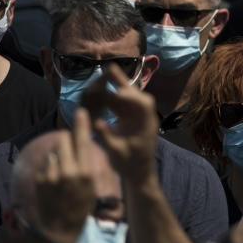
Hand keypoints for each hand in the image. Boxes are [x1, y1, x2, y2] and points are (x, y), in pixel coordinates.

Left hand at [34, 108, 96, 242]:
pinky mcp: (40, 180)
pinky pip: (46, 163)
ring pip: (54, 151)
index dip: (81, 124)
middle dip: (66, 140)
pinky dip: (51, 166)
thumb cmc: (82, 207)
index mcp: (85, 172)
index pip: (83, 141)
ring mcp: (52, 175)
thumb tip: (83, 145)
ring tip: (63, 168)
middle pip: (63, 141)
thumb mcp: (92, 186)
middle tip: (70, 145)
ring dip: (59, 154)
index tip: (80, 112)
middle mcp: (68, 171)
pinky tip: (54, 178)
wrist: (60, 229)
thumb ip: (87, 164)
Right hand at [91, 64, 158, 185]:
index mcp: (146, 123)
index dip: (132, 96)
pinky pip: (121, 105)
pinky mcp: (130, 119)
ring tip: (102, 75)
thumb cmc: (130, 165)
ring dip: (115, 87)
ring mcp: (137, 117)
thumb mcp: (117, 152)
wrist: (138, 174)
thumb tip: (95, 122)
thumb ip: (107, 137)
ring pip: (127, 98)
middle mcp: (144, 117)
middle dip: (122, 82)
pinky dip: (111, 98)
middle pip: (135, 95)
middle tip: (110, 68)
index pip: (144, 105)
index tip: (119, 91)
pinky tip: (100, 91)